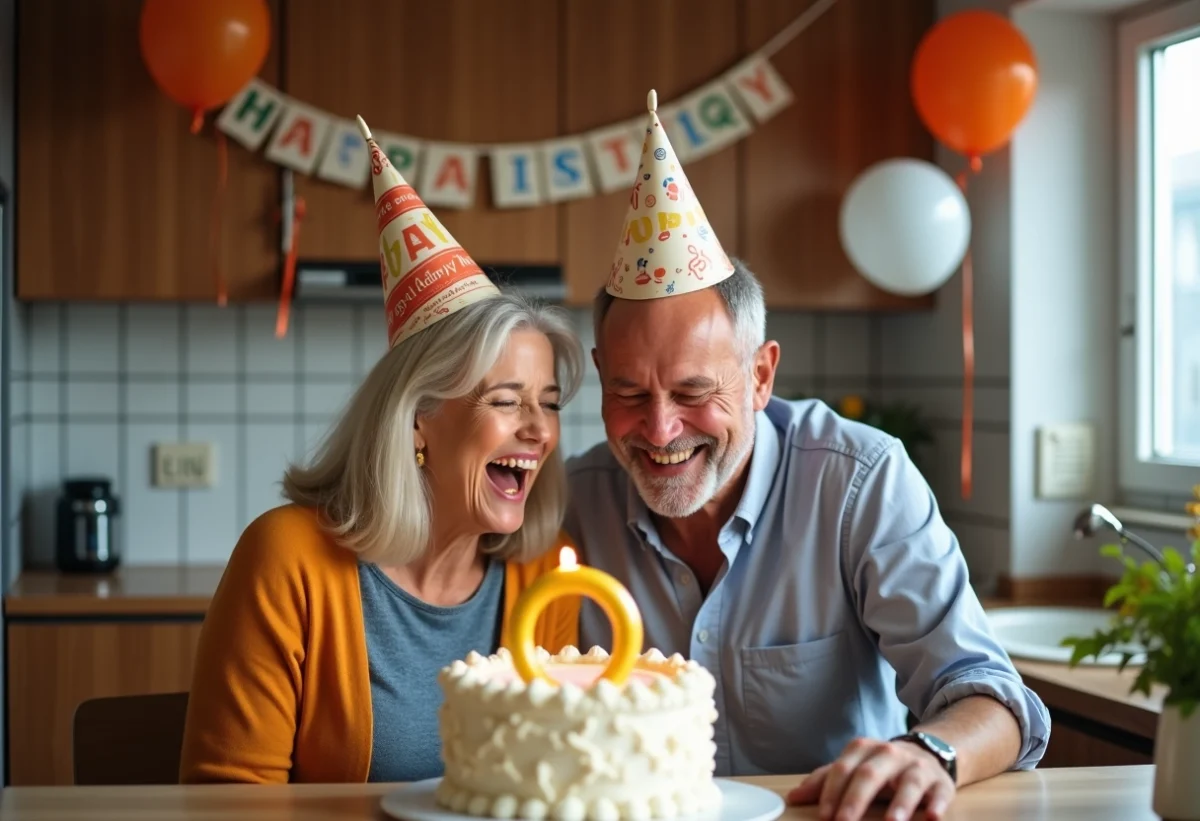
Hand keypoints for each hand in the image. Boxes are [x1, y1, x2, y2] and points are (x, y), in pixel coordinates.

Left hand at [786, 737, 954, 820]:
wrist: (926, 754)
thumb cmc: (881, 766)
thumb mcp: (853, 767)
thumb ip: (824, 781)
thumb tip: (792, 797)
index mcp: (863, 749)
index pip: (843, 769)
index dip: (832, 792)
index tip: (824, 815)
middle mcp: (890, 754)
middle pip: (870, 774)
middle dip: (856, 799)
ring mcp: (917, 767)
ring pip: (908, 783)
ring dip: (900, 804)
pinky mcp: (940, 782)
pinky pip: (939, 792)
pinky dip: (936, 804)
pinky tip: (932, 817)